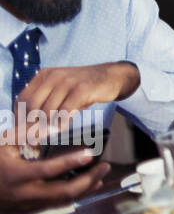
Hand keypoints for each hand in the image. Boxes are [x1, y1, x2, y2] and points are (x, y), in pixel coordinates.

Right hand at [0, 143, 110, 212]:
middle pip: (63, 192)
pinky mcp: (28, 210)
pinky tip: (85, 185)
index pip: (48, 170)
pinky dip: (73, 195)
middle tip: (104, 166)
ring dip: (84, 189)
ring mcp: (26, 205)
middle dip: (88, 180)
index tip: (89, 153)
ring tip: (100, 175)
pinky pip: (56, 204)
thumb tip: (52, 126)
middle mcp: (23, 194)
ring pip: (63, 201)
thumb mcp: (4, 143)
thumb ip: (27, 134)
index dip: (70, 162)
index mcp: (15, 175)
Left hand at [17, 63, 139, 133]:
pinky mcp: (82, 89)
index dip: (20, 117)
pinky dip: (63, 123)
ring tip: (49, 135)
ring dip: (48, 127)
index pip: (23, 99)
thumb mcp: (62, 89)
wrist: (112, 77)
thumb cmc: (84, 87)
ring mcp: (68, 81)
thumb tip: (29, 124)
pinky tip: (64, 128)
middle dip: (33, 125)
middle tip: (36, 137)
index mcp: (44, 75)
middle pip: (33, 106)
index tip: (23, 131)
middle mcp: (54, 76)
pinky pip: (66, 111)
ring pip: (48, 110)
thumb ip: (46, 101)